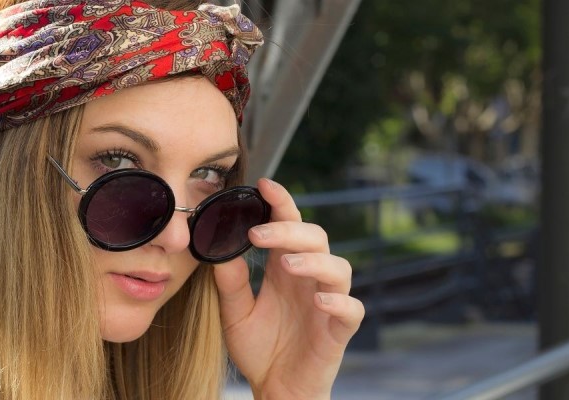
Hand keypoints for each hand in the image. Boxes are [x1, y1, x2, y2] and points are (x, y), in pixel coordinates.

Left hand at [213, 178, 364, 398]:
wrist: (276, 390)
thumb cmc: (260, 349)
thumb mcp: (235, 314)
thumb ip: (231, 283)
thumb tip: (217, 250)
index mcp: (284, 269)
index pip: (288, 226)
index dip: (282, 203)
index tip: (264, 184)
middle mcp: (309, 279)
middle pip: (315, 238)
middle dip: (289, 230)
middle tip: (258, 233)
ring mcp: (327, 302)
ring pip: (338, 267)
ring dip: (313, 260)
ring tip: (285, 264)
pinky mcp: (339, 330)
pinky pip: (351, 309)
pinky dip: (339, 302)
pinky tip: (320, 300)